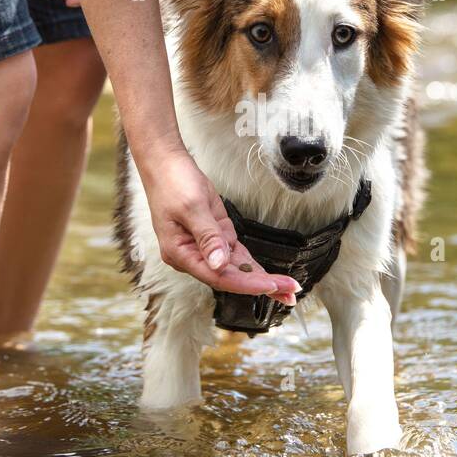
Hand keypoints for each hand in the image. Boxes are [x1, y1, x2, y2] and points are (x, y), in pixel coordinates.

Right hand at [137, 146, 299, 302]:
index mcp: (180, 253)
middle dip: (261, 285)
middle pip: (230, 278)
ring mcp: (204, 247)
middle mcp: (192, 255)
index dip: (246, 283)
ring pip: (236, 269)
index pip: (218, 276)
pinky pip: (236, 255)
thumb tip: (219, 264)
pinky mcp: (215, 236)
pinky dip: (252, 265)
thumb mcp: (192, 207)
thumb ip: (208, 237)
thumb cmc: (172, 183)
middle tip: (290, 293)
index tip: (270, 285)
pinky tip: (271, 276)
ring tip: (287, 289)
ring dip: (261, 279)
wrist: (166, 164)